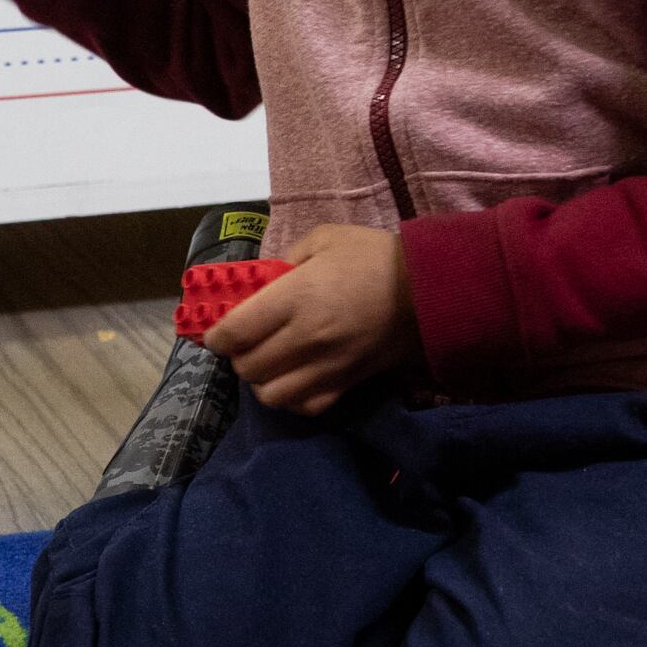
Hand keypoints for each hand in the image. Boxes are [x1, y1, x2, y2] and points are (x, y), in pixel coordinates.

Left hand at [206, 222, 415, 415]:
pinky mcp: (347, 384)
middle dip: (238, 357)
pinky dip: (292, 398)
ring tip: (269, 363)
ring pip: (271, 395)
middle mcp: (305, 338)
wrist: (429, 289)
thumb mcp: (324, 239)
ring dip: (262, 381)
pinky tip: (295, 379)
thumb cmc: (373, 257)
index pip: (234, 332)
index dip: (217, 336)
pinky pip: (306, 407)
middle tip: (245, 343)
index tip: (218, 331)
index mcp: (295, 298)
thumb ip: (285, 261)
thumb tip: (261, 283)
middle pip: (248, 367)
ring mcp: (327, 366)